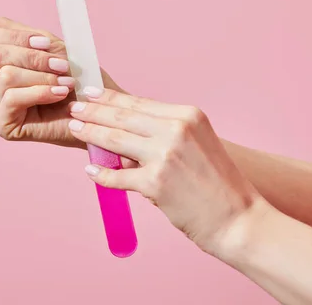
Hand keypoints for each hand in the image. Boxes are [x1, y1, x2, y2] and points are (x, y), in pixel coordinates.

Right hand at [0, 6, 124, 147]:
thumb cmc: (76, 78)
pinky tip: (59, 94)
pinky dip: (41, 92)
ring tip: (66, 82)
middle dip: (33, 57)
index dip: (20, 38)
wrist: (98, 110)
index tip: (47, 44)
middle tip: (63, 66)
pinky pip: (12, 98)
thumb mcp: (46, 46)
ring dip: (42, 76)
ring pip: (5, 75)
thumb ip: (10, 30)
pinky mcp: (2, 125)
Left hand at [66, 87, 265, 253]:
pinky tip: (90, 171)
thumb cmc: (217, 183)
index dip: (110, 97)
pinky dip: (101, 175)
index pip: (138, 102)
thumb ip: (163, 133)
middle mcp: (176, 129)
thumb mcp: (197, 143)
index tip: (90, 92)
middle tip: (73, 107)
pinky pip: (117, 176)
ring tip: (74, 129)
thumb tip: (124, 132)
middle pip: (122, 116)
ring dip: (90, 133)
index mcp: (188, 115)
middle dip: (93, 111)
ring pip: (114, 139)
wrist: (238, 219)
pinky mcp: (155, 183)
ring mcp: (164, 155)